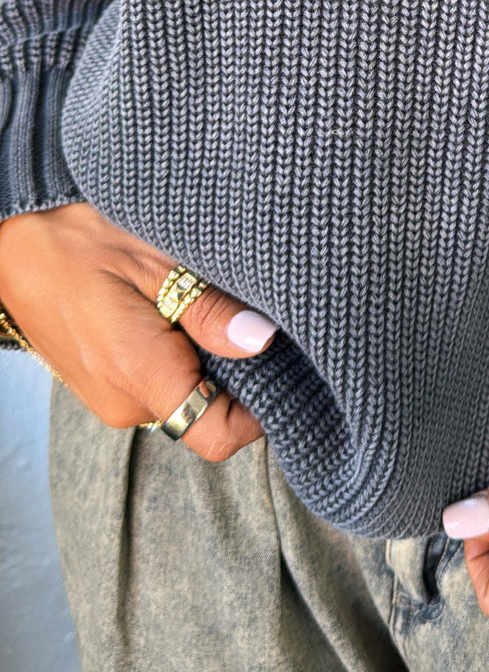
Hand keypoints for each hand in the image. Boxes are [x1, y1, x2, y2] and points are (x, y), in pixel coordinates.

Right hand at [0, 200, 276, 459]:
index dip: (260, 409)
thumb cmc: (76, 236)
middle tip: (241, 313)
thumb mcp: (152, 257)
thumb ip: (206, 307)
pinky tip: (176, 309)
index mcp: (138, 375)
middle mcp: (123, 403)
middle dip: (235, 372)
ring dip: (204, 360)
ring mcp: (109, 398)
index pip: (217, 435)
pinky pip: (158, 385)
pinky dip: (178, 356)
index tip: (279, 362)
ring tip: (201, 302)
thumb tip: (261, 339)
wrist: (10, 235)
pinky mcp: (103, 385)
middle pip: (207, 414)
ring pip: (184, 398)